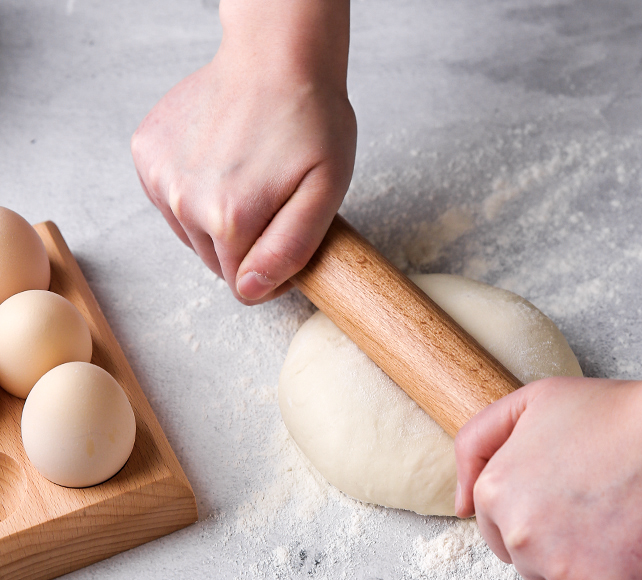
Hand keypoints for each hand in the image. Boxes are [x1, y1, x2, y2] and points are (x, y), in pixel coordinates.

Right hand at [131, 36, 355, 303]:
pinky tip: (220, 164)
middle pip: (216, 262)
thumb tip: (250, 290)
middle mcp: (185, 202)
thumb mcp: (324, 194)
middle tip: (273, 200)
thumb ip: (288, 251)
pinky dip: (195, 194)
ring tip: (248, 178)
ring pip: (192, 235)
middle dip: (246, 244)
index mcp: (229, 218)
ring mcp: (160, 176)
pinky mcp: (147, 155)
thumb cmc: (310, 121)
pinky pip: (172, 203)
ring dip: (219, 220)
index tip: (287, 237)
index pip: (243, 286)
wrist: (276, 57)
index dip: (271, 272)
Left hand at [454, 344, 641, 579]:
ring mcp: (569, 578)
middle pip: (533, 568)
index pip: (502, 534)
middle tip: (606, 508)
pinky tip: (637, 568)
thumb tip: (460, 507)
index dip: (541, 517)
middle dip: (563, 547)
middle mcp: (523, 540)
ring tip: (627, 532)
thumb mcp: (531, 401)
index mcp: (497, 495)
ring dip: (592, 578)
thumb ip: (477, 444)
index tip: (574, 499)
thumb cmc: (617, 412)